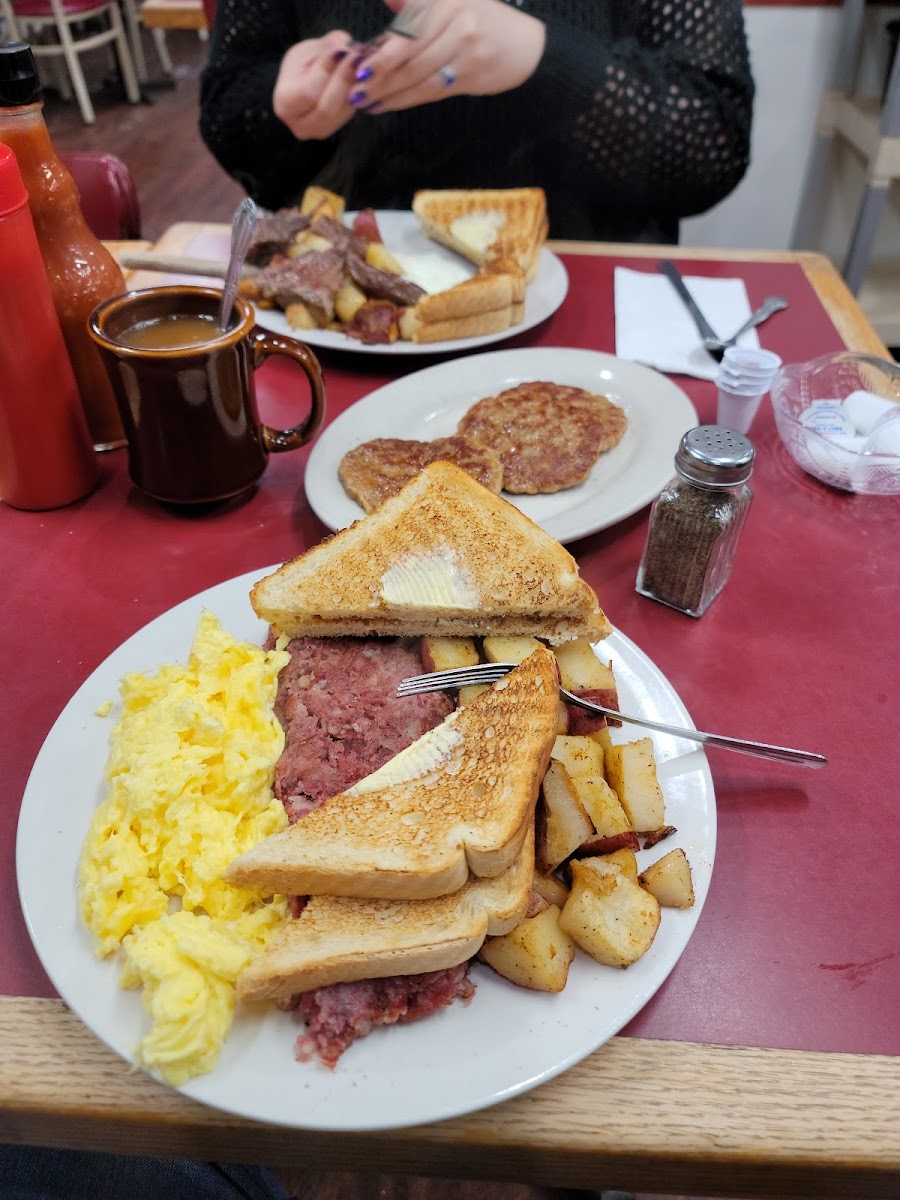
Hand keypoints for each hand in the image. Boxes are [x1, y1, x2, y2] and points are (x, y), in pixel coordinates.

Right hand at [273, 30, 359, 139]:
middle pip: (326, 108)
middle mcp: (299, 125)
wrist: (304, 82)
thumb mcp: (310, 48)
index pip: (308, 93)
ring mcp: (317, 132)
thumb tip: (347, 47)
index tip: (342, 50)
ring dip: (354, 87)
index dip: (327, 71)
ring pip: (341, 114)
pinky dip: (358, 95)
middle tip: (357, 56)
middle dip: (344, 80)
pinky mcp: (333, 131)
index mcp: (285, 104)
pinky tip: (361, 77)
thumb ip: (328, 45)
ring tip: (360, 63)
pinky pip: (349, 114)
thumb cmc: (302, 64)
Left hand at [346, 0, 545, 114]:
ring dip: (390, 92)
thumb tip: (390, 0)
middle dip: (379, 75)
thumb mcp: (454, 1)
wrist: (526, 46)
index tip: (357, 65)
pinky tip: (388, 104)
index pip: (408, 30)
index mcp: (447, 1)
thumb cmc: (483, 22)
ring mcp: (466, 51)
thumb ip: (419, 2)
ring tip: (366, 101)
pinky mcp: (471, 75)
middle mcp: (457, 22)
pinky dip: (407, 99)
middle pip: (411, 55)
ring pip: (420, 76)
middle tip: (354, 90)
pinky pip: (432, 90)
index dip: (382, 50)